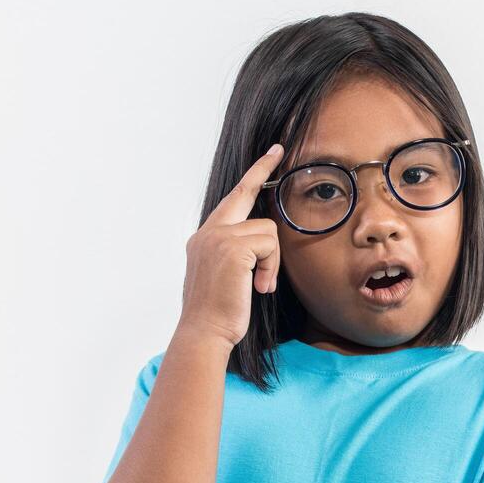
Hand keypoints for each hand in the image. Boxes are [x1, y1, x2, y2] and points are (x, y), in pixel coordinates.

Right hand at [177, 143, 284, 349]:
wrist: (204, 333)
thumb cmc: (218, 314)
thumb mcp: (227, 277)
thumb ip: (237, 254)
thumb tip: (264, 243)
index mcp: (205, 238)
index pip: (232, 201)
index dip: (252, 178)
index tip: (269, 157)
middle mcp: (207, 232)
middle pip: (244, 193)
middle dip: (262, 169)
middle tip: (279, 149)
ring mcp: (217, 237)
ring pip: (267, 231)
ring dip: (272, 261)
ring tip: (259, 285)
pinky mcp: (232, 246)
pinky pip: (270, 245)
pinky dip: (271, 268)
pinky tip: (259, 287)